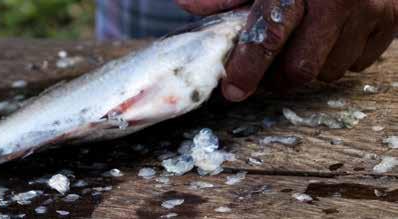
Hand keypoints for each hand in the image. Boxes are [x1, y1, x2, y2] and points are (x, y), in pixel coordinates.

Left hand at [176, 0, 397, 100]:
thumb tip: (190, 6)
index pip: (267, 37)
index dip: (247, 69)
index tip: (233, 90)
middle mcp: (339, 0)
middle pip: (300, 68)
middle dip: (276, 77)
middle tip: (262, 71)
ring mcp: (371, 11)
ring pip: (329, 71)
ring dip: (308, 66)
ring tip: (300, 43)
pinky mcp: (393, 21)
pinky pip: (358, 63)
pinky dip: (338, 57)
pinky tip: (329, 36)